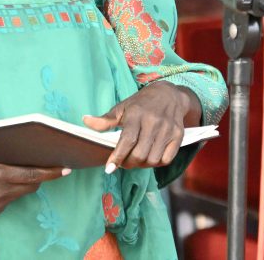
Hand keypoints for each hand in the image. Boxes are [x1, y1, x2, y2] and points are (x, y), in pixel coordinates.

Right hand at [0, 153, 68, 216]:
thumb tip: (18, 138)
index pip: (31, 175)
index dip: (50, 172)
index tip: (65, 169)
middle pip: (30, 185)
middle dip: (39, 175)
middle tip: (46, 164)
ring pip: (21, 193)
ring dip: (23, 182)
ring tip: (17, 170)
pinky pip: (9, 199)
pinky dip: (10, 190)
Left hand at [83, 82, 198, 172]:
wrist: (170, 94)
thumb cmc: (141, 103)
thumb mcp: (122, 107)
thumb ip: (105, 119)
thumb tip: (85, 121)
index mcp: (137, 114)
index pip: (127, 140)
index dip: (117, 157)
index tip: (109, 168)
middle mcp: (154, 122)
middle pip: (140, 154)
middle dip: (128, 163)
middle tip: (123, 162)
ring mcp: (168, 129)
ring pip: (153, 159)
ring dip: (142, 165)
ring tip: (136, 159)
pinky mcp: (178, 136)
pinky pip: (167, 159)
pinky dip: (156, 163)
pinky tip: (150, 157)